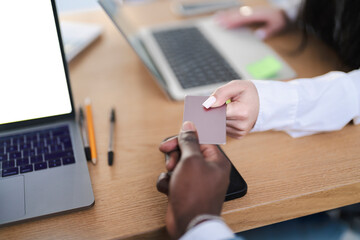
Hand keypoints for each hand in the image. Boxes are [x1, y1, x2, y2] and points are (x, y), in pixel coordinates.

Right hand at [157, 122, 230, 238]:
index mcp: (216, 161)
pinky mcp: (184, 190)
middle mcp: (208, 170)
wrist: (189, 223)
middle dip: (175, 154)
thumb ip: (189, 141)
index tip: (172, 140)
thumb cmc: (195, 193)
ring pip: (177, 164)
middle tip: (170, 159)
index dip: (185, 138)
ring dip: (170, 169)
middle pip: (187, 151)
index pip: (201, 139)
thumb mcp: (191, 160)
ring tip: (172, 177)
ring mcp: (195, 181)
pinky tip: (169, 189)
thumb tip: (189, 125)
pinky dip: (168, 182)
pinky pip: (172, 178)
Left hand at [203, 80, 258, 138]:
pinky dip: (222, 123)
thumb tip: (208, 104)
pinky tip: (226, 116)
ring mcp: (240, 132)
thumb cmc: (248, 93)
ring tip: (223, 109)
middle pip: (217, 120)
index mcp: (242, 112)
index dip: (211, 108)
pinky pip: (224, 130)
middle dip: (214, 113)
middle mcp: (242, 125)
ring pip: (219, 126)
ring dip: (218, 118)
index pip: (218, 113)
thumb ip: (221, 93)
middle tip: (214, 105)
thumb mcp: (236, 86)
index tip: (206, 104)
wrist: (261, 103)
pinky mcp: (238, 135)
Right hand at [216, 6, 288, 38]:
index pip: (242, 18)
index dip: (233, 21)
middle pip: (237, 14)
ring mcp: (251, 10)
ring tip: (217, 18)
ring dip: (226, 15)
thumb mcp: (279, 25)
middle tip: (216, 21)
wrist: (286, 11)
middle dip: (226, 17)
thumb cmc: (281, 19)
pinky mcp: (250, 11)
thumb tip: (259, 35)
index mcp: (257, 14)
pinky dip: (230, 13)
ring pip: (236, 12)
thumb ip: (269, 31)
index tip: (224, 24)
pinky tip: (225, 15)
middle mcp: (252, 11)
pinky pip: (238, 12)